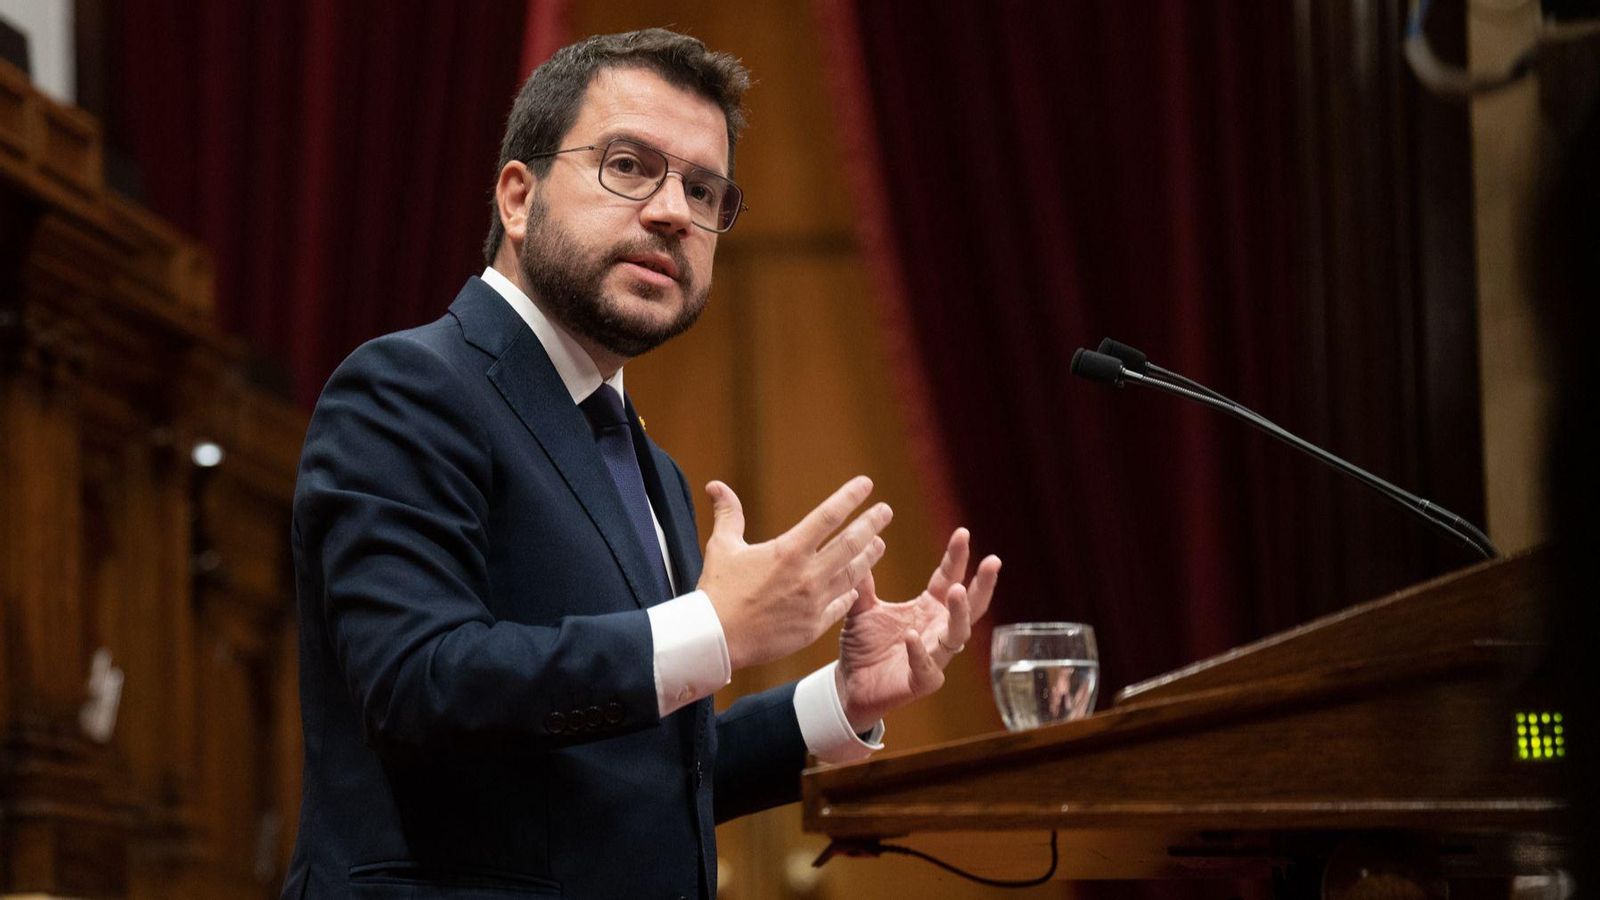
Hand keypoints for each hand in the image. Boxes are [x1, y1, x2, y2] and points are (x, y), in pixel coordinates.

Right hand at [698, 476, 892, 669]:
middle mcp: (807, 575)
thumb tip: (716, 485)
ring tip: (879, 545)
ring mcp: (814, 603)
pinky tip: (856, 588)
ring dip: (868, 557)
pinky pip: (840, 606)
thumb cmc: (717, 591)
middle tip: (885, 511)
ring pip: (852, 575)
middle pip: (850, 544)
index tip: (865, 484)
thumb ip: (728, 514)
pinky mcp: (813, 627)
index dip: (850, 497)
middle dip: (871, 524)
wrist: (717, 640)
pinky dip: (850, 594)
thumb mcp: (722, 547)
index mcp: (788, 551)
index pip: (828, 516)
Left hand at [835, 528, 999, 731]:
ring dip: (959, 613)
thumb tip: (865, 540)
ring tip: (956, 590)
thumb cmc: (863, 645)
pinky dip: (920, 651)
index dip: (957, 557)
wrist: (849, 684)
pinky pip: (928, 667)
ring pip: (958, 634)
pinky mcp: (922, 681)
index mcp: (928, 608)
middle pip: (970, 605)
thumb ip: (864, 581)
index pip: (949, 577)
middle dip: (983, 584)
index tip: (963, 533)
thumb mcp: (862, 607)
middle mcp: (938, 630)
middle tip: (992, 561)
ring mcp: (935, 656)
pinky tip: (912, 635)